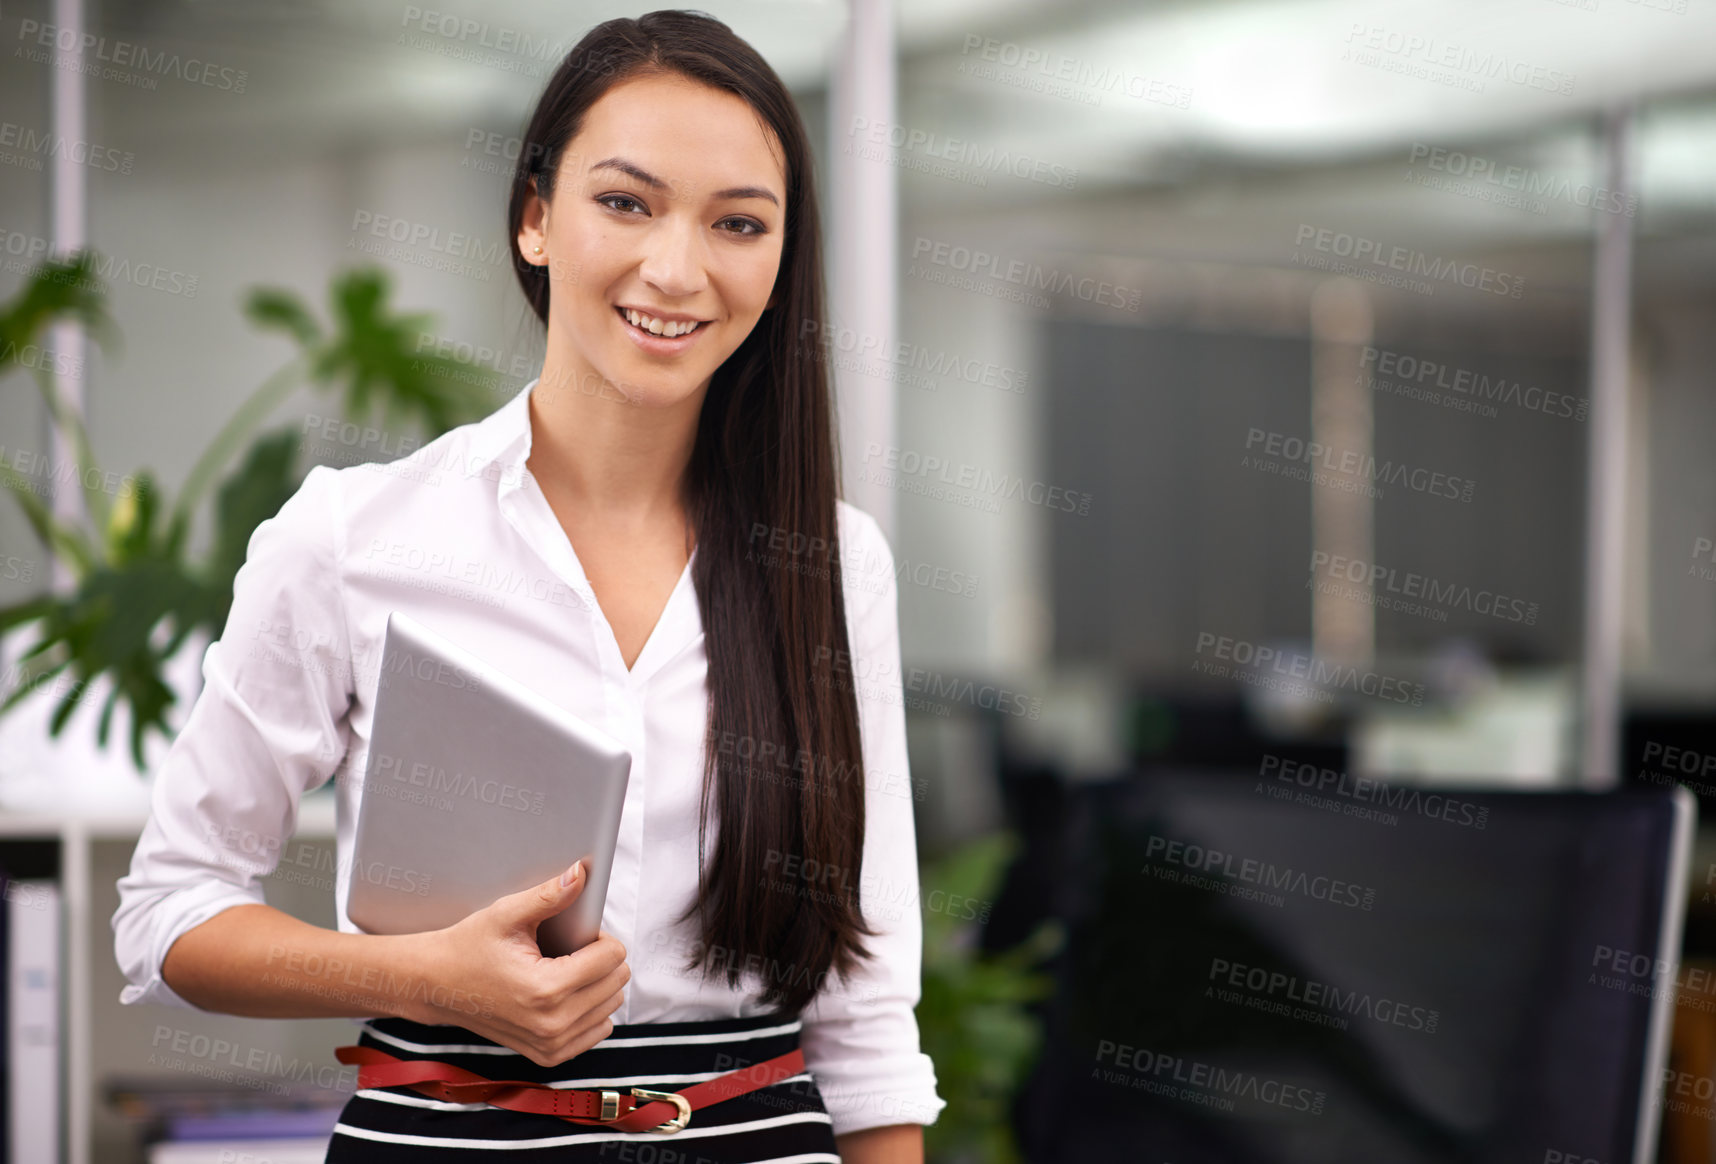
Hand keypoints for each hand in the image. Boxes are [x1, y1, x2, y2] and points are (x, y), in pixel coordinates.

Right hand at [410, 860, 629, 1066]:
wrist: (438, 986)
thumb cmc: (470, 947)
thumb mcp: (507, 914)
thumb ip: (549, 895)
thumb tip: (581, 873)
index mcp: (546, 989)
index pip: (613, 957)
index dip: (599, 937)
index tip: (575, 934)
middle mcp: (552, 1023)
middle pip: (616, 982)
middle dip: (600, 959)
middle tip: (566, 951)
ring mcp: (551, 1045)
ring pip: (611, 1005)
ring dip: (597, 984)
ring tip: (562, 971)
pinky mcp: (549, 1055)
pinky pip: (598, 1030)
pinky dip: (591, 1009)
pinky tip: (565, 994)